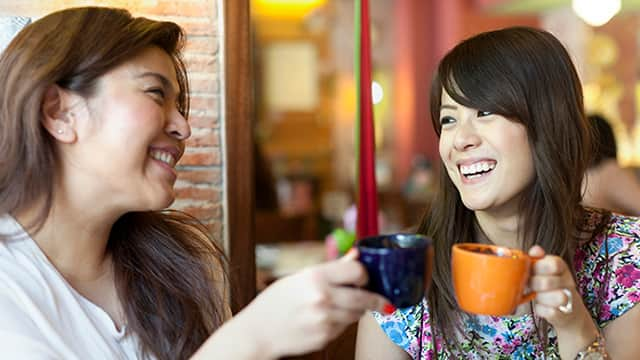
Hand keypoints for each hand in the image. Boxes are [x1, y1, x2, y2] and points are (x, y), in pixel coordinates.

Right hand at [239, 249, 389, 358]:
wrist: (258, 331)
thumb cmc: (277, 301)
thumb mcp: (301, 277)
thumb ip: (333, 268)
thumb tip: (357, 255)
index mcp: (315, 277)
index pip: (357, 271)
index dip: (364, 275)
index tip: (364, 279)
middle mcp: (322, 297)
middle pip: (364, 297)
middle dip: (374, 299)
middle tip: (379, 299)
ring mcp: (324, 320)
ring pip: (356, 315)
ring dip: (354, 311)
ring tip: (336, 307)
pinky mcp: (325, 338)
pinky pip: (344, 328)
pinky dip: (340, 323)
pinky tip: (324, 319)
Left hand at [528, 246, 598, 358]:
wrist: (568, 312)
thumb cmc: (550, 287)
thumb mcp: (544, 270)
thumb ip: (538, 259)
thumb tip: (535, 250)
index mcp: (562, 268)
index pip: (553, 264)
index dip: (538, 268)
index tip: (531, 271)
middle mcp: (569, 282)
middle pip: (546, 282)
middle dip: (533, 285)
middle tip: (530, 286)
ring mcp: (569, 299)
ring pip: (554, 297)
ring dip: (540, 298)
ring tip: (538, 297)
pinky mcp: (564, 315)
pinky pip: (550, 312)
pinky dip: (541, 310)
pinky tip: (542, 307)